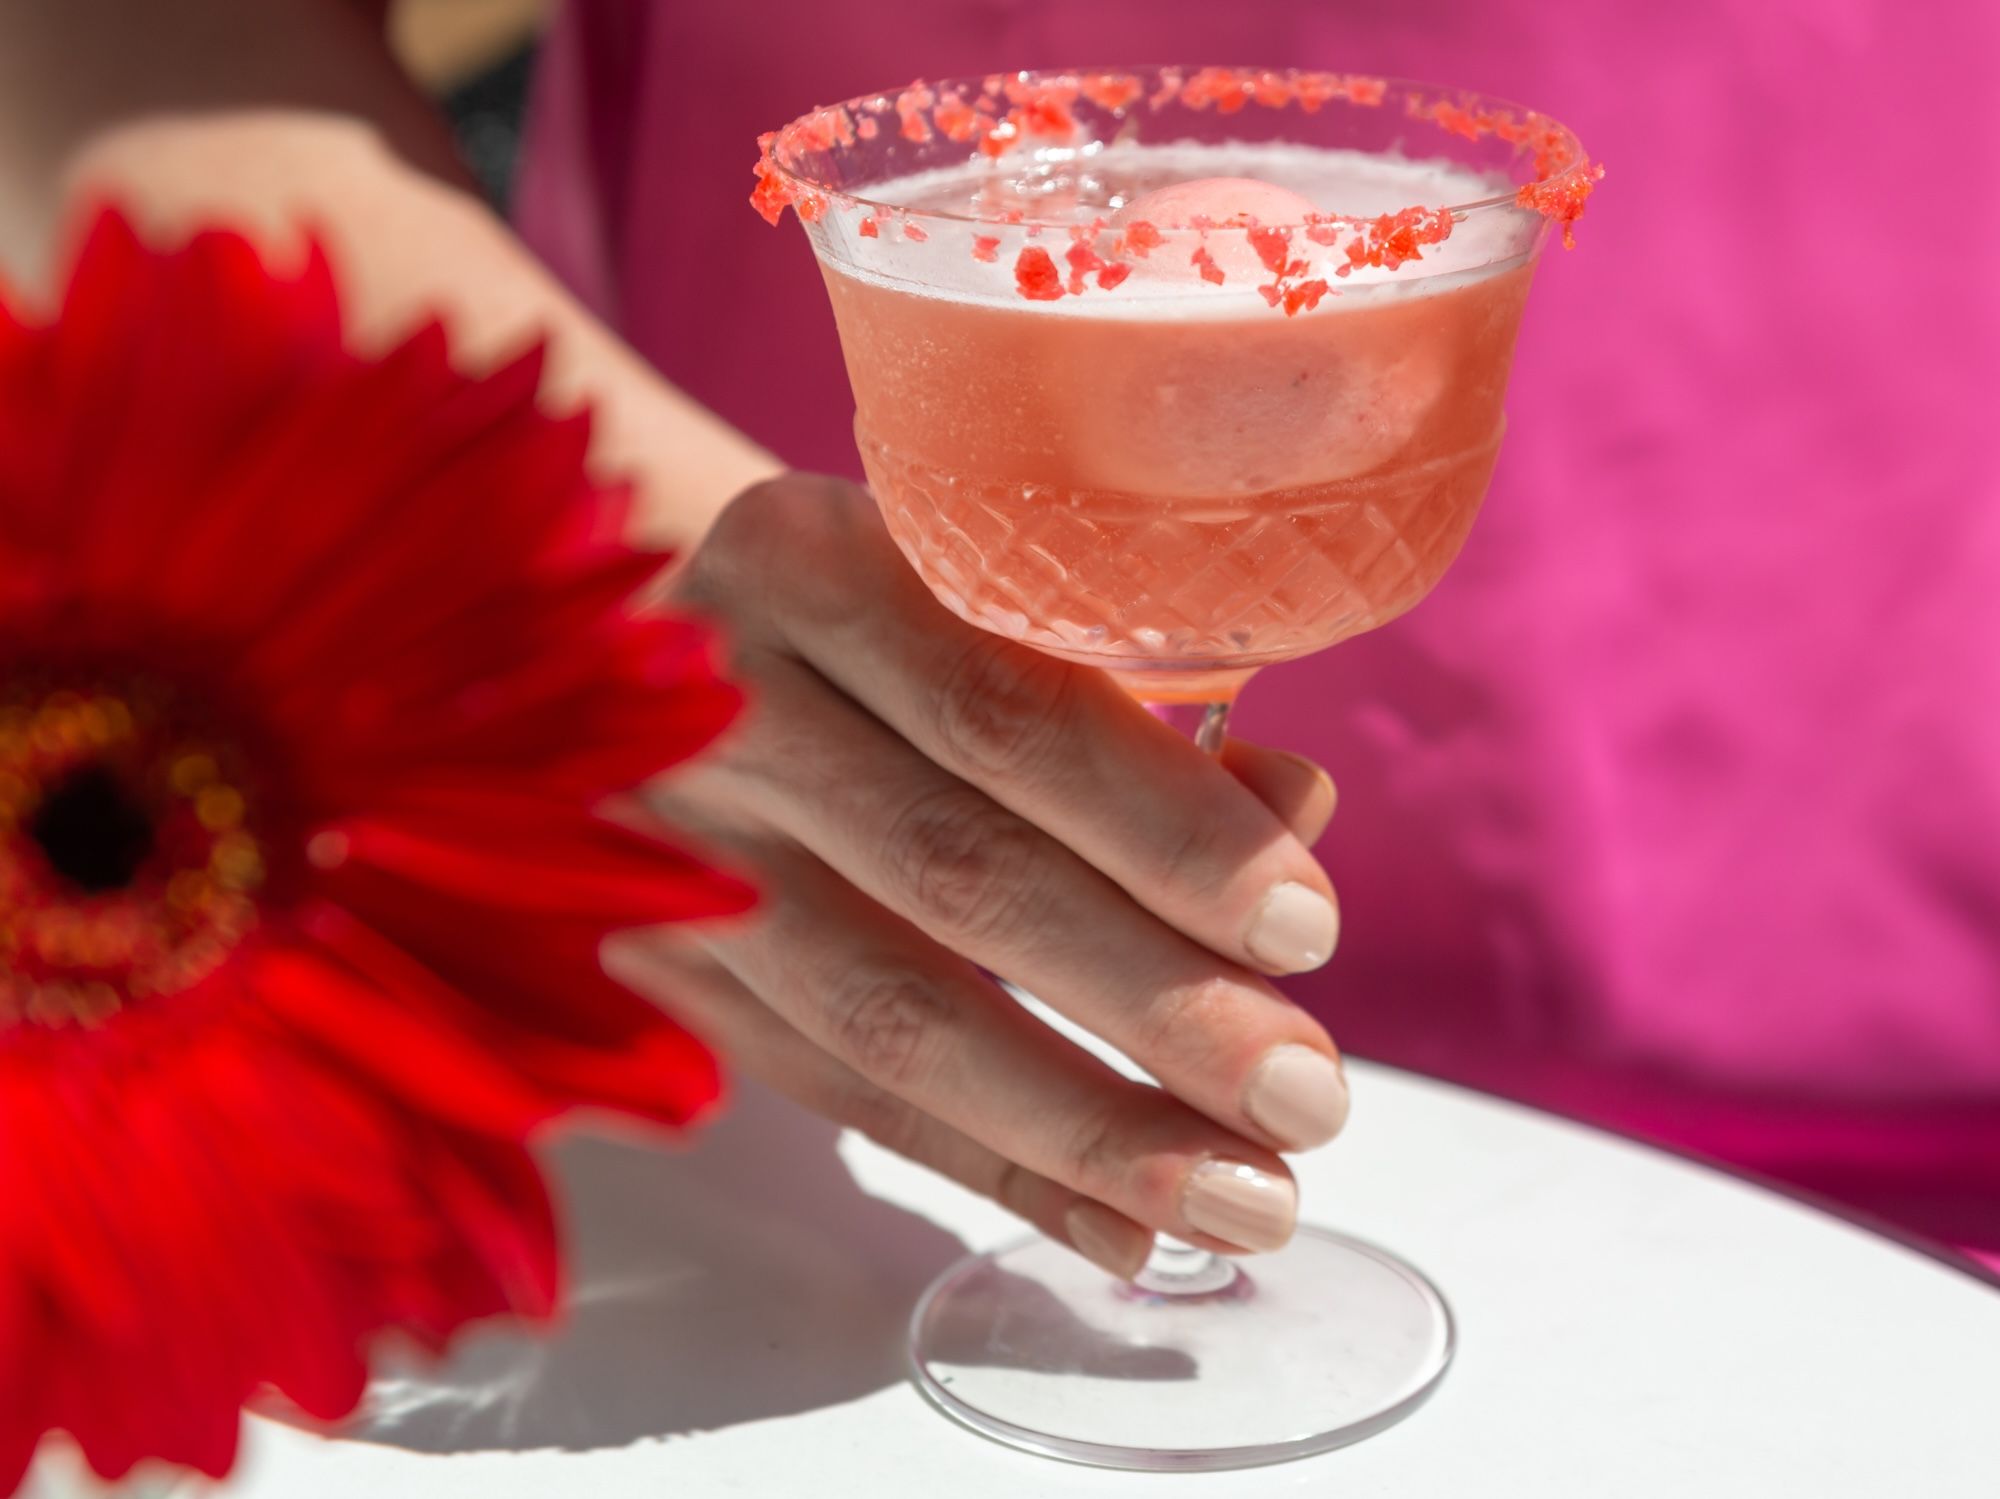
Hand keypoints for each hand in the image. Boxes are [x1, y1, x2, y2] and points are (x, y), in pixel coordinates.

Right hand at [610, 474, 1346, 1277]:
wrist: (643, 647)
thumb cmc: (864, 608)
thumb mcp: (978, 592)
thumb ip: (1133, 691)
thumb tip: (1293, 811)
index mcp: (807, 564)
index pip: (1004, 711)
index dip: (1159, 829)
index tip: (1301, 932)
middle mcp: (711, 710)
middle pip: (953, 874)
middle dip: (1151, 1003)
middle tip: (1306, 1098)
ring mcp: (665, 862)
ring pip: (887, 1016)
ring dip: (1084, 1126)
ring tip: (1243, 1198)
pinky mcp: (663, 979)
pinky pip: (838, 1093)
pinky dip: (990, 1166)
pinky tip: (1121, 1223)